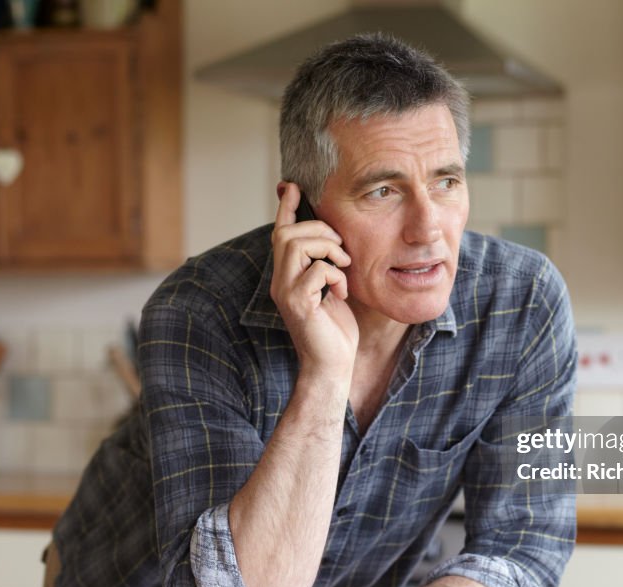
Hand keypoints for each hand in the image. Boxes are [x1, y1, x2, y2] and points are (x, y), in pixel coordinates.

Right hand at [270, 183, 357, 376]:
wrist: (333, 365)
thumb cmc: (335, 328)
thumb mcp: (332, 288)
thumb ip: (326, 264)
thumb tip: (332, 238)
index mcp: (287, 275)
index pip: (281, 233)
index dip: (286, 208)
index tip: (291, 186)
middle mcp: (280, 281)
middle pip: (286, 233)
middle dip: (319, 231)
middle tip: (341, 250)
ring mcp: (285, 293)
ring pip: (296, 245)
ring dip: (327, 249)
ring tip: (342, 267)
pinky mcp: (297, 305)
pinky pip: (315, 270)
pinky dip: (335, 276)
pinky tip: (341, 292)